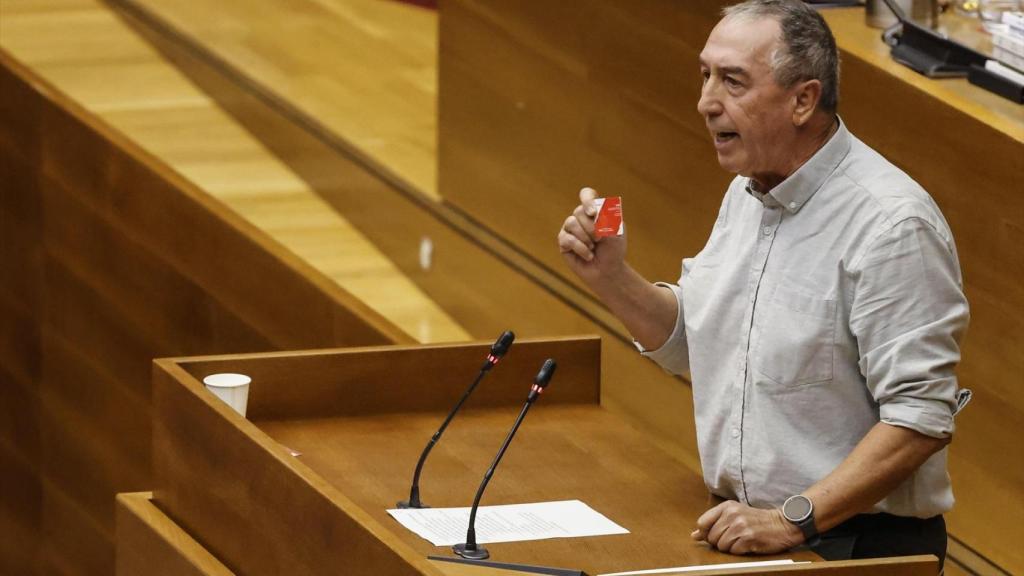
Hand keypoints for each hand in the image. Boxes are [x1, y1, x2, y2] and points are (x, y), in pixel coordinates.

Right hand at [557, 187, 626, 284]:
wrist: (608, 270)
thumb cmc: (613, 250)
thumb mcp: (617, 233)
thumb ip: (607, 220)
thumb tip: (592, 214)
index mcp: (594, 210)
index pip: (586, 195)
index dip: (587, 200)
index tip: (593, 213)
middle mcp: (580, 217)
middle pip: (578, 211)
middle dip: (591, 227)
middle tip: (600, 239)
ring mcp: (570, 229)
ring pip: (571, 223)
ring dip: (586, 238)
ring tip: (594, 248)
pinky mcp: (563, 242)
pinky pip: (568, 239)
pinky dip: (581, 248)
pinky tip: (589, 255)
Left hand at [690, 500, 804, 554]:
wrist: (782, 524)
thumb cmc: (756, 520)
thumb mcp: (734, 515)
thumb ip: (713, 523)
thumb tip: (694, 535)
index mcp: (726, 506)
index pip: (702, 523)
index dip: (705, 534)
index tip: (714, 536)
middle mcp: (732, 514)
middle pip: (711, 537)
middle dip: (719, 542)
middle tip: (733, 538)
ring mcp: (740, 526)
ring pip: (721, 546)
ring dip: (730, 548)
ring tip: (741, 541)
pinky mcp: (749, 538)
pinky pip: (733, 551)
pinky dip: (739, 551)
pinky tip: (747, 544)